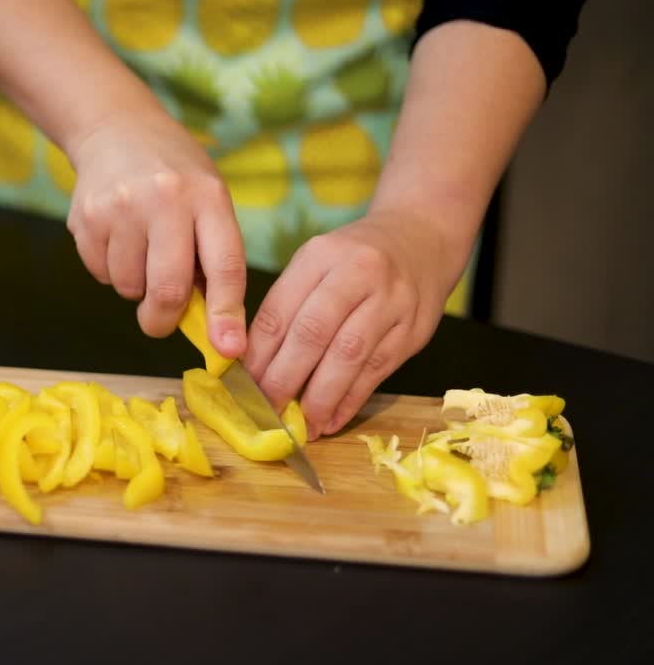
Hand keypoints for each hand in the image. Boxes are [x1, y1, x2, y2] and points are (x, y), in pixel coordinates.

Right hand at [65, 111, 248, 355]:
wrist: (117, 128)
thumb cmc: (175, 176)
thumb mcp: (208, 201)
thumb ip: (213, 259)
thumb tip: (217, 331)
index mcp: (208, 197)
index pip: (224, 266)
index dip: (226, 314)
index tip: (228, 349)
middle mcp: (165, 199)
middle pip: (168, 289)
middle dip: (164, 320)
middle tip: (161, 321)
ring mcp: (121, 207)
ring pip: (129, 287)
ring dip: (135, 287)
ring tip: (140, 251)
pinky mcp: (86, 217)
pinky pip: (100, 274)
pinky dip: (110, 271)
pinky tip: (117, 238)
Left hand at [242, 209, 468, 436]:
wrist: (422, 239)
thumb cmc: (353, 259)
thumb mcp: (315, 264)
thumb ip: (287, 306)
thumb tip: (253, 364)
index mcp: (320, 256)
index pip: (281, 310)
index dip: (259, 354)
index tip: (243, 384)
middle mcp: (357, 274)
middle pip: (313, 334)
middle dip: (284, 378)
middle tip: (266, 409)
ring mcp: (390, 302)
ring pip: (348, 356)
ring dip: (319, 397)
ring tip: (300, 425)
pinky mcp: (413, 329)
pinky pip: (377, 371)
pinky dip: (350, 400)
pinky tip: (330, 420)